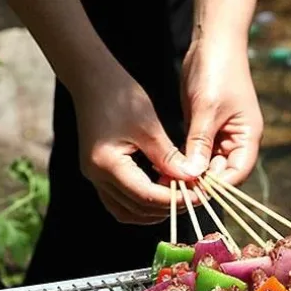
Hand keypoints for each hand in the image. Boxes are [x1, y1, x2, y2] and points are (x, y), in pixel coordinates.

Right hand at [74, 71, 198, 223]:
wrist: (92, 77)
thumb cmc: (120, 95)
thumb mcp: (150, 126)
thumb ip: (169, 158)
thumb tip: (192, 179)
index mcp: (107, 164)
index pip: (146, 197)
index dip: (175, 201)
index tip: (199, 196)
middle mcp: (97, 176)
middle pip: (138, 209)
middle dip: (169, 207)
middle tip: (194, 196)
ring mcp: (95, 177)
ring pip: (128, 212)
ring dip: (155, 210)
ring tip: (179, 195)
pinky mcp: (99, 174)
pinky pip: (121, 202)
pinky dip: (142, 204)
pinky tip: (161, 192)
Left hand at [180, 38, 262, 185]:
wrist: (212, 41)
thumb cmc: (217, 70)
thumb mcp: (207, 109)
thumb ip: (200, 143)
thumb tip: (194, 174)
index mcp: (248, 137)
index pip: (237, 173)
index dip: (218, 186)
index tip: (195, 192)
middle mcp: (237, 140)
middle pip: (222, 173)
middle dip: (201, 181)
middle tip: (176, 188)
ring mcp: (221, 135)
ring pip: (207, 164)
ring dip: (190, 172)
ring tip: (168, 179)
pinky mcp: (205, 129)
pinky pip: (197, 152)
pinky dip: (185, 159)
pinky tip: (169, 165)